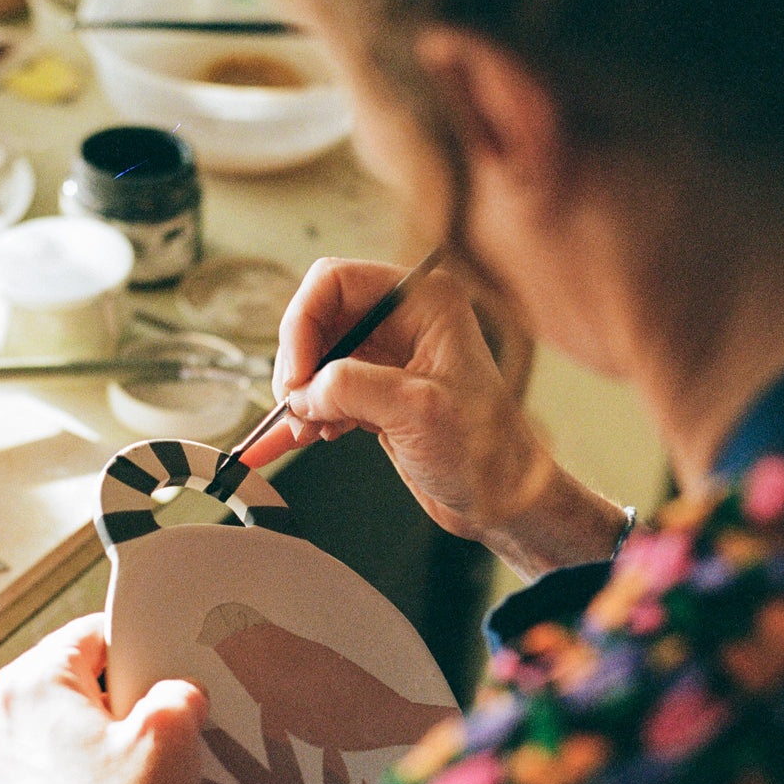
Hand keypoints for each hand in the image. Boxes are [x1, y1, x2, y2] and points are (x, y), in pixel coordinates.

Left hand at [0, 614, 207, 783]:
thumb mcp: (173, 736)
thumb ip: (179, 692)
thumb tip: (178, 695)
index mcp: (30, 685)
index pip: (95, 632)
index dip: (143, 646)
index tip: (170, 666)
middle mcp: (6, 721)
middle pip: (85, 678)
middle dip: (130, 695)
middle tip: (169, 722)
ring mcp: (11, 766)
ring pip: (81, 724)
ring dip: (119, 738)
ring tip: (154, 769)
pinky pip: (74, 765)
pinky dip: (104, 774)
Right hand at [246, 257, 543, 534]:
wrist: (502, 501)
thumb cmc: (486, 453)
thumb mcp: (416, 411)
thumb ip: (354, 388)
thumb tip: (304, 389)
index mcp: (423, 302)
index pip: (336, 281)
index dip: (303, 324)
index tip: (296, 375)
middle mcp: (404, 320)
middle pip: (319, 319)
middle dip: (298, 364)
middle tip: (295, 407)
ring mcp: (389, 357)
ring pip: (316, 359)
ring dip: (300, 395)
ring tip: (303, 431)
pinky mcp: (377, 393)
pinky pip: (324, 393)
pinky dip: (303, 415)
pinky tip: (281, 441)